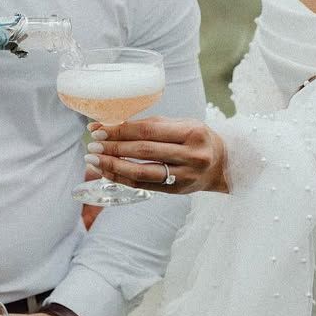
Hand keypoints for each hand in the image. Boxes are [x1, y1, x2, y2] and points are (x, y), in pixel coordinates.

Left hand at [86, 117, 229, 194]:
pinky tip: (108, 172)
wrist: (222, 165)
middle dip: (114, 148)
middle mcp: (191, 155)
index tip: (99, 129)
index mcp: (192, 132)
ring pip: (142, 172)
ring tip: (94, 160)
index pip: (149, 130)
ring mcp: (185, 176)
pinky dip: (123, 179)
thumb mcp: (183, 124)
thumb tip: (113, 125)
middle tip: (92, 145)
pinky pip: (145, 185)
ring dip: (114, 166)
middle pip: (144, 151)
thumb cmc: (197, 139)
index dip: (121, 130)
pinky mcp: (178, 191)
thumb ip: (153, 124)